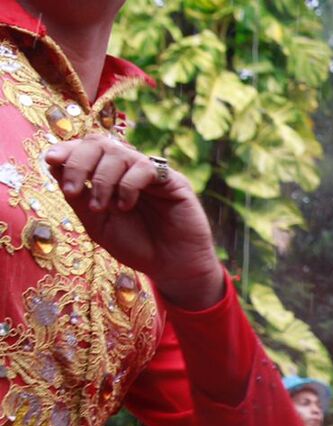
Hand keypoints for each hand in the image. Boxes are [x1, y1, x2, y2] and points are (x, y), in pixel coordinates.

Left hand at [45, 136, 225, 310]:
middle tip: (73, 190)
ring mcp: (151, 174)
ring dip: (101, 179)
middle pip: (99, 143)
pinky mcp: (173, 181)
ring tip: (101, 207)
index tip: (51, 161)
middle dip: (79, 162)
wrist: (170, 267)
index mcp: (109, 177)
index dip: (67, 149)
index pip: (85, 149)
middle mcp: (129, 170)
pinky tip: (126, 206)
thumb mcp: (96, 224)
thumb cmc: (136, 246)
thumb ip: (77, 197)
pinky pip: (145, 168)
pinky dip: (127, 185)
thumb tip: (53, 164)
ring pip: (119, 152)